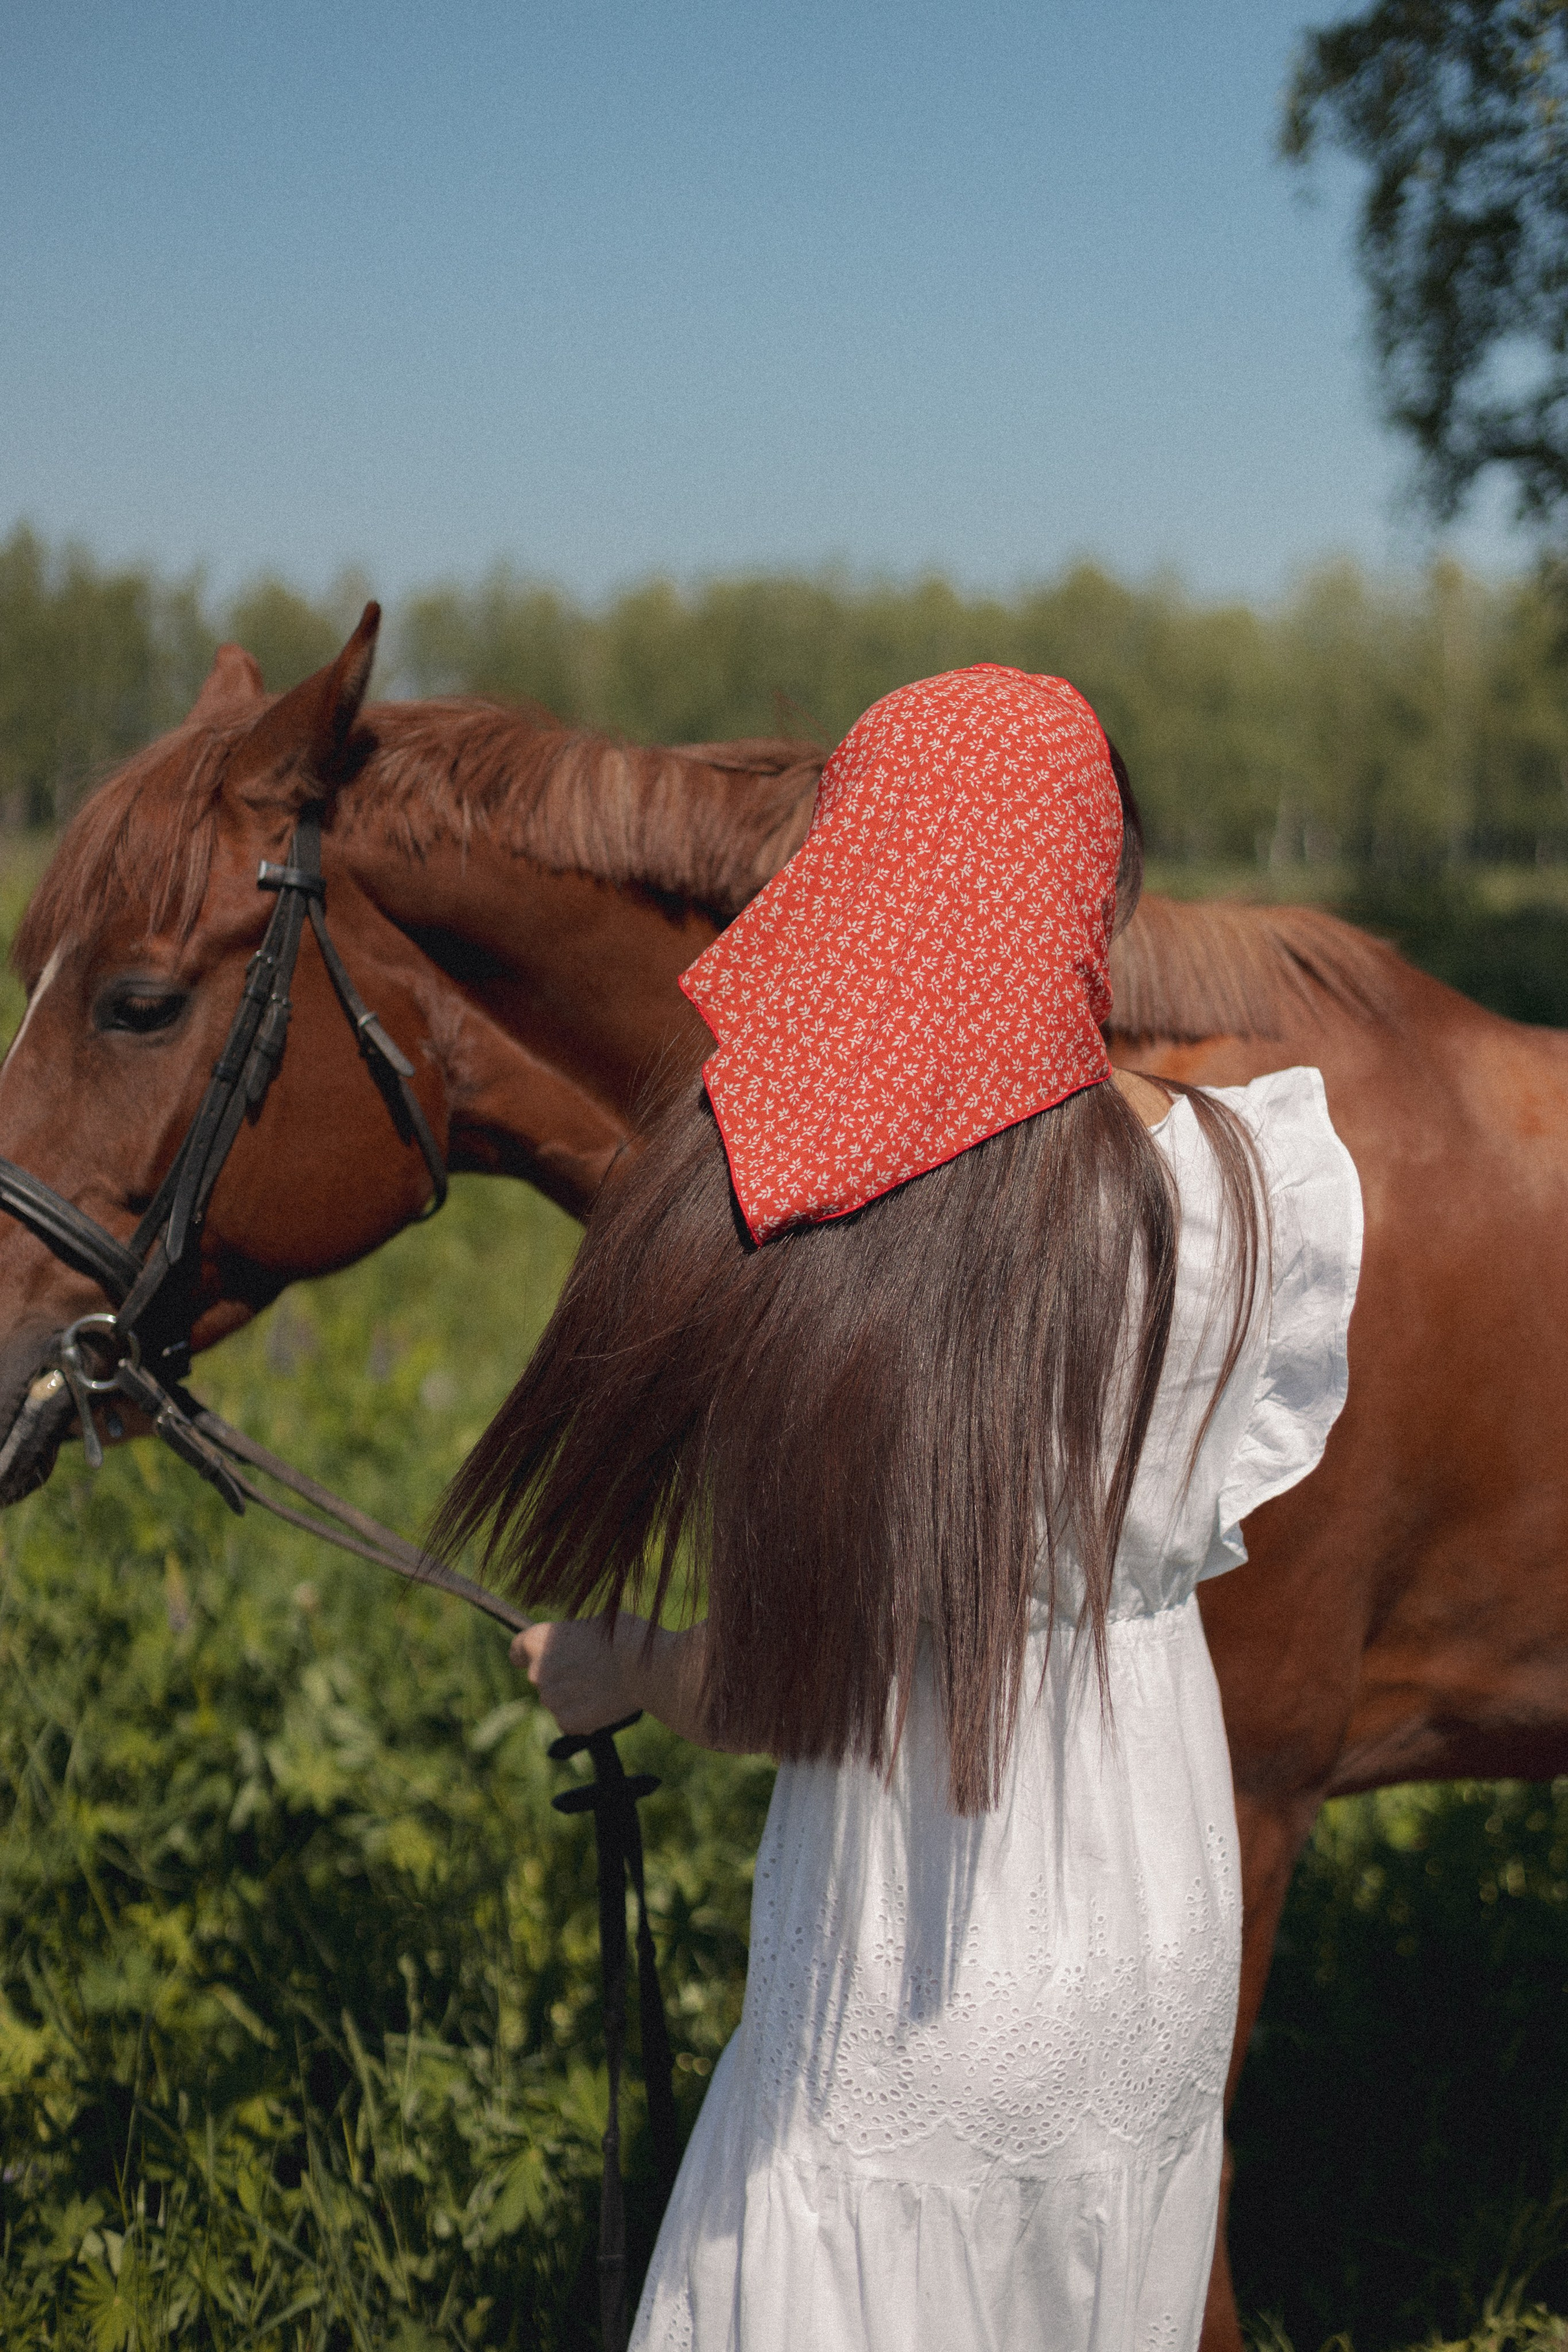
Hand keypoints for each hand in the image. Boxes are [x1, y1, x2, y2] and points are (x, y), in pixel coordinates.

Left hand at [509, 1614, 640, 1735]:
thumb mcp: (592, 1623)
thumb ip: (572, 1638)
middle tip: (591, 1671)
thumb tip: (574, 1644)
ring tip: (603, 1687)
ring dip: (574, 1697)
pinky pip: (570, 1721)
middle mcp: (537, 1671)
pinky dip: (584, 1716)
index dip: (530, 1654)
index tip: (543, 1657)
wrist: (648, 1667)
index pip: (518, 1651)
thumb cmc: (625, 1636)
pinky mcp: (567, 1722)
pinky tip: (604, 1703)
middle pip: (543, 1677)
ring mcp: (551, 1700)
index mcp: (538, 1640)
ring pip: (558, 1700)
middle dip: (562, 1676)